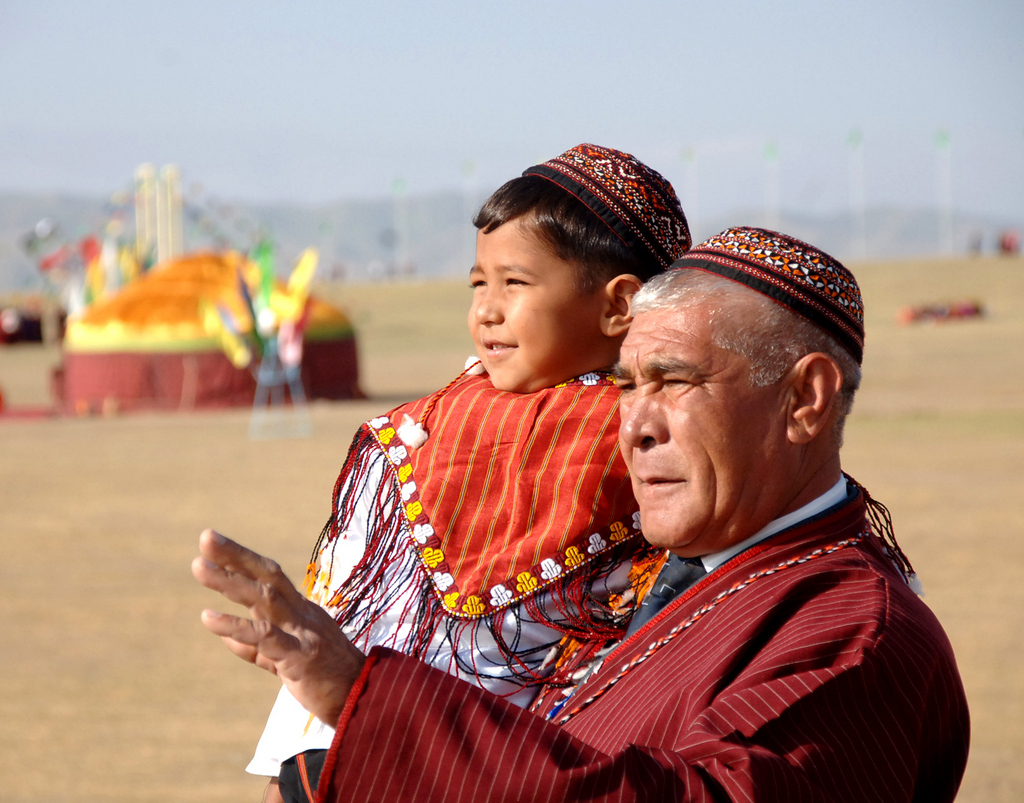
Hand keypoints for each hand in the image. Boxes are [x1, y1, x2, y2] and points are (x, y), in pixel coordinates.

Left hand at [192, 529, 364, 724]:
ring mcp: (302, 633)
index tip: (213, 543)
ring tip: (198, 566)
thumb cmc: (326, 680)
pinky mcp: (300, 657)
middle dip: (236, 555)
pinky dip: (235, 626)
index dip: (242, 559)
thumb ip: (258, 648)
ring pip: (263, 600)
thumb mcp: (288, 659)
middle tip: (206, 537)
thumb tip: (227, 638)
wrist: (364, 700)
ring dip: (230, 582)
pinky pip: (264, 637)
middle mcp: (302, 614)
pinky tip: (207, 617)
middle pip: (267, 576)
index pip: (269, 577)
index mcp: (301, 611)